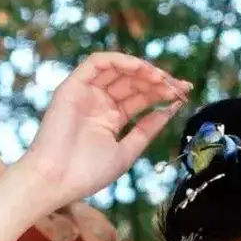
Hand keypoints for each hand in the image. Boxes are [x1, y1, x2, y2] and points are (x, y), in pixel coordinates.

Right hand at [11, 53, 189, 213]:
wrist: (56, 180)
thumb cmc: (87, 173)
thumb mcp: (127, 151)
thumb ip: (147, 130)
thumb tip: (171, 110)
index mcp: (111, 118)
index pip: (141, 97)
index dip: (163, 92)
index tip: (184, 94)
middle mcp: (99, 102)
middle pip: (133, 81)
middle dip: (158, 80)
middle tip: (178, 87)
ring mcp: (86, 92)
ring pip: (118, 69)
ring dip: (142, 69)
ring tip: (162, 79)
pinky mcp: (73, 86)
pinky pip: (97, 63)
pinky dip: (120, 61)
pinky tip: (140, 68)